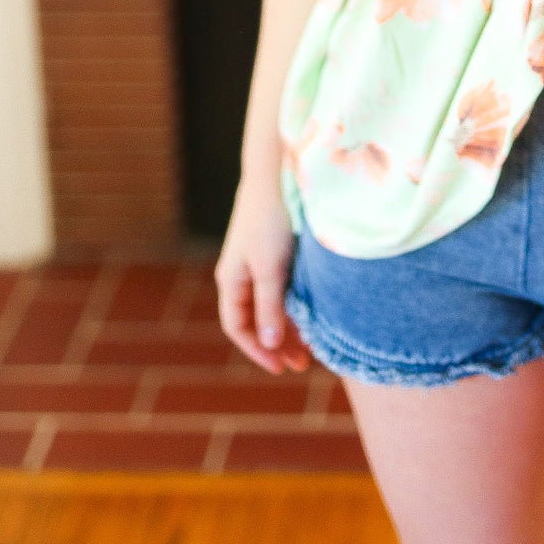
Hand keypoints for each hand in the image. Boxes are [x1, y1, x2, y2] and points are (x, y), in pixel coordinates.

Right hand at [215, 178, 312, 375]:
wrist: (276, 176)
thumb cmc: (271, 221)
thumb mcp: (271, 268)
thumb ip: (269, 307)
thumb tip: (269, 344)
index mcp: (231, 280)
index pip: (238, 328)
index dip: (257, 351)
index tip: (281, 368)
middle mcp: (241, 274)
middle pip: (256, 320)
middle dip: (277, 344)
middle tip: (302, 364)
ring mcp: (257, 263)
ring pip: (270, 306)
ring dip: (288, 327)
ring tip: (312, 347)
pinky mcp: (274, 251)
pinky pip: (280, 289)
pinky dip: (293, 306)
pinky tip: (311, 314)